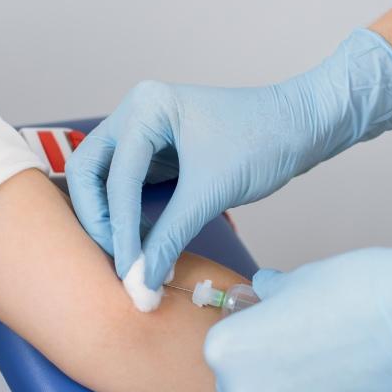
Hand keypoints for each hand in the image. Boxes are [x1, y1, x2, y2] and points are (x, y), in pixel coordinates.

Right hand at [65, 28, 391, 288]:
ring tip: (130, 258)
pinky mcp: (159, 152)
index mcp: (146, 107)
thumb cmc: (264, 143)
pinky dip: (130, 215)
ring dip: (112, 219)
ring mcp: (145, 131)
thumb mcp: (213, 193)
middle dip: (101, 220)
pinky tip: (143, 244)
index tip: (128, 272)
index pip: (117, 177)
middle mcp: (136, 112)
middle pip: (89, 173)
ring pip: (104, 180)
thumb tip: (140, 283)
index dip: (121, 230)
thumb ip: (170, 237)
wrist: (303, 127)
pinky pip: (128, 186)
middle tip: (119, 261)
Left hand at [204, 242, 391, 391]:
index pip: (223, 350)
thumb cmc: (352, 291)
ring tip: (333, 364)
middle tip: (303, 349)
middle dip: (265, 372)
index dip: (251, 337)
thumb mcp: (295, 281)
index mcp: (225, 351)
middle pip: (244, 388)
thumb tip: (267, 292)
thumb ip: (271, 297)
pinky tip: (351, 384)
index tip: (274, 328)